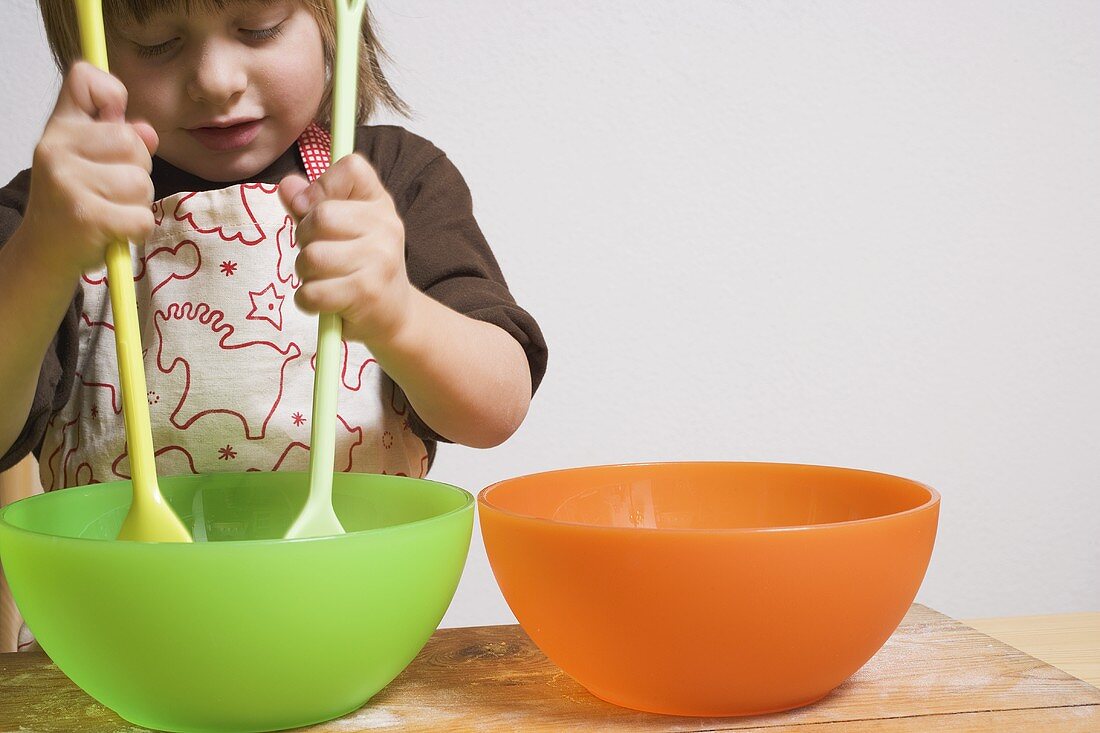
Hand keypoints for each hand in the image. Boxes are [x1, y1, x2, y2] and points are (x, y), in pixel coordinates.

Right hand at [23, 61, 157, 277]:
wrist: (45, 252)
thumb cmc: (76, 202)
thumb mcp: (92, 162)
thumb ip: (123, 141)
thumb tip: (148, 132)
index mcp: (60, 128)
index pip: (86, 79)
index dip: (112, 93)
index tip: (113, 118)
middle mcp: (56, 148)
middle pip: (132, 141)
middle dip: (139, 168)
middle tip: (114, 188)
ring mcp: (67, 182)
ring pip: (141, 182)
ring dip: (138, 203)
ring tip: (112, 210)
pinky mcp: (85, 216)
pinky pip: (141, 217)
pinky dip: (138, 229)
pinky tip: (115, 231)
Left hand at [278, 154, 413, 346]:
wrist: (394, 315)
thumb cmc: (360, 267)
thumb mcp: (341, 230)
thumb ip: (310, 207)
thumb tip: (286, 186)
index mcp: (380, 203)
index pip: (352, 167)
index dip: (323, 185)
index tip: (316, 209)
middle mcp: (386, 226)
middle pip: (321, 216)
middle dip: (304, 239)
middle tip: (319, 255)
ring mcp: (379, 259)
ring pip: (312, 256)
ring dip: (305, 273)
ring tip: (323, 279)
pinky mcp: (367, 293)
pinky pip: (312, 292)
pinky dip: (307, 301)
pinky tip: (324, 301)